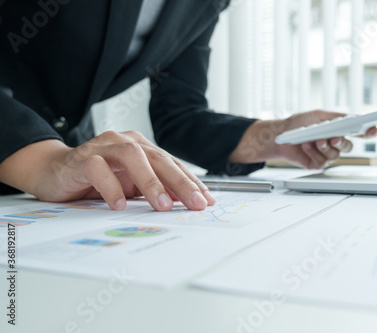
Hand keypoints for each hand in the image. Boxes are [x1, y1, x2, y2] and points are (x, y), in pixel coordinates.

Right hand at [0, 131, 215, 210]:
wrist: (55, 172)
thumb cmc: (98, 179)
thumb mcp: (131, 186)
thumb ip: (154, 189)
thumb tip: (185, 203)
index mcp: (142, 148)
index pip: (172, 164)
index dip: (191, 182)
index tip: (207, 201)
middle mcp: (126, 142)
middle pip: (159, 158)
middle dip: (181, 182)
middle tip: (196, 203)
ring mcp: (104, 147)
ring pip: (132, 158)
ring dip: (150, 182)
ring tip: (163, 205)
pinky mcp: (82, 158)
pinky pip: (99, 169)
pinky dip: (111, 187)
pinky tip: (119, 206)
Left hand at [229, 110, 376, 168]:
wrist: (280, 135)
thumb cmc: (299, 124)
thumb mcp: (319, 116)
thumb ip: (337, 117)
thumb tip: (354, 119)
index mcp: (338, 130)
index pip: (358, 132)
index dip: (368, 132)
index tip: (374, 129)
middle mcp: (335, 144)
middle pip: (348, 146)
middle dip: (341, 142)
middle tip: (334, 138)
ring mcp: (327, 155)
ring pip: (335, 155)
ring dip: (324, 147)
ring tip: (315, 140)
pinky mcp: (317, 164)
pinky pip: (321, 161)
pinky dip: (312, 152)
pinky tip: (305, 145)